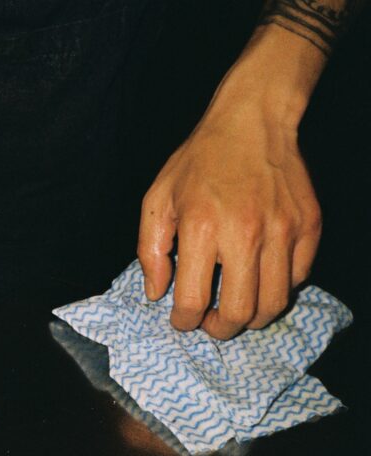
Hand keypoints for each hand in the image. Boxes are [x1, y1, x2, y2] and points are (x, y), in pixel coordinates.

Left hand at [137, 26, 326, 339]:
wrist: (251, 123)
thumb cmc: (199, 163)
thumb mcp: (157, 200)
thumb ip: (150, 251)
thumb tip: (157, 293)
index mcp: (201, 228)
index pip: (193, 300)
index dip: (184, 321)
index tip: (182, 320)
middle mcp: (245, 233)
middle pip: (239, 313)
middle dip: (219, 329)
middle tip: (210, 323)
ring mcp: (283, 231)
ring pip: (274, 304)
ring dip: (251, 317)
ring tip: (235, 309)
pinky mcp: (309, 227)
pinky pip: (298, 279)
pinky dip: (278, 290)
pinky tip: (259, 281)